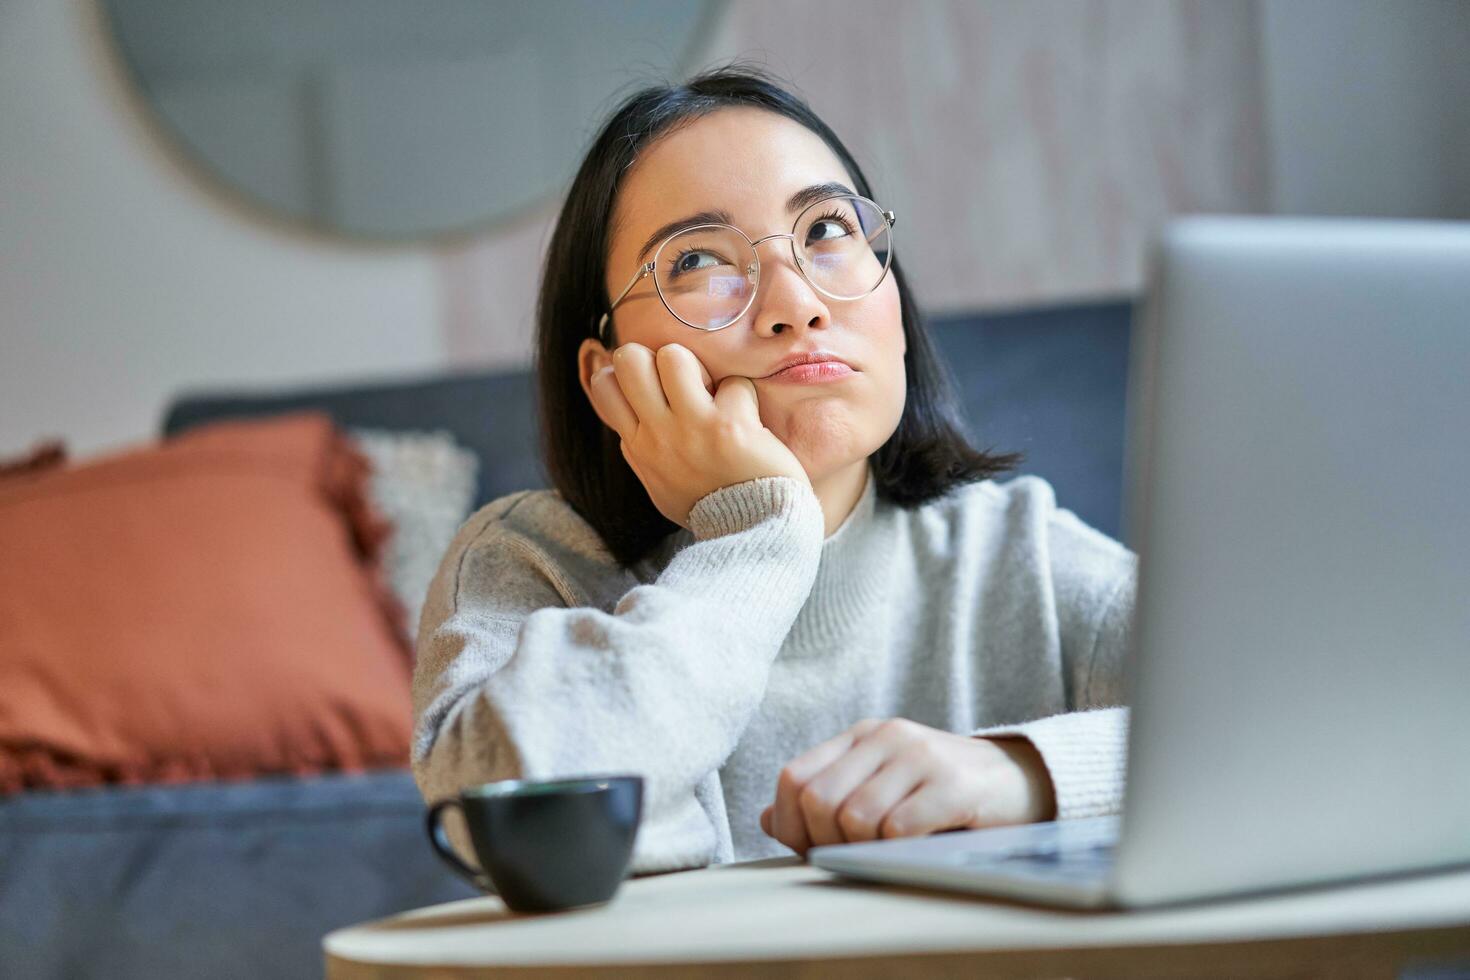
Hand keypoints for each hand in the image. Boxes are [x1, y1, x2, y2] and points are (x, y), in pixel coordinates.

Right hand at [587, 342, 810, 528]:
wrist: (750, 532)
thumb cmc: (708, 508)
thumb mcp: (660, 486)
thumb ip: (643, 455)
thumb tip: (630, 431)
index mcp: (638, 446)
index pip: (604, 386)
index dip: (624, 372)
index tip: (649, 385)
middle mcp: (658, 434)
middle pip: (630, 359)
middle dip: (655, 356)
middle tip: (680, 381)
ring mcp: (692, 428)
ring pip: (674, 357)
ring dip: (698, 367)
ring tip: (711, 393)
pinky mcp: (729, 425)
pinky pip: (734, 383)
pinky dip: (744, 397)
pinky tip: (749, 420)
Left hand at [758, 718, 1057, 857]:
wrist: (1018, 782)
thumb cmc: (939, 793)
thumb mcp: (880, 785)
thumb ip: (828, 797)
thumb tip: (767, 819)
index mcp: (859, 736)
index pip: (793, 778)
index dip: (791, 825)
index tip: (813, 851)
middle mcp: (885, 736)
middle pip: (817, 800)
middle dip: (825, 844)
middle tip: (852, 858)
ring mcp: (919, 756)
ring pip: (855, 818)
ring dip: (863, 851)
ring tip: (886, 853)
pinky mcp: (952, 783)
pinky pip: (899, 828)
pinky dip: (896, 850)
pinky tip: (914, 849)